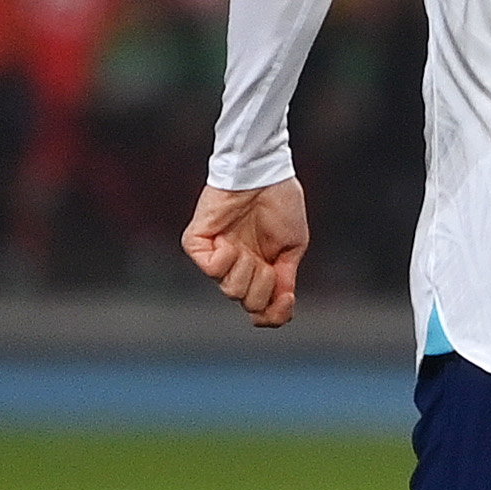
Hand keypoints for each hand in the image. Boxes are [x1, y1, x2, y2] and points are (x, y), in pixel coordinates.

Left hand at [184, 179, 311, 327]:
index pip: (261, 310)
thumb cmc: (280, 203)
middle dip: (263, 286)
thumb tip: (280, 305)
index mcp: (261, 270)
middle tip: (268, 263)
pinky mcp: (197, 243)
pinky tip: (230, 243)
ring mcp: (216, 257)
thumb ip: (285, 279)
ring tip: (248, 248)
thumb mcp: (293, 248)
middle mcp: (237, 268)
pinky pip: (209, 269)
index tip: (287, 300)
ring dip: (247, 270)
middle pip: (248, 303)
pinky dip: (224, 260)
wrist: (263, 175)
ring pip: (230, 290)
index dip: (274, 314)